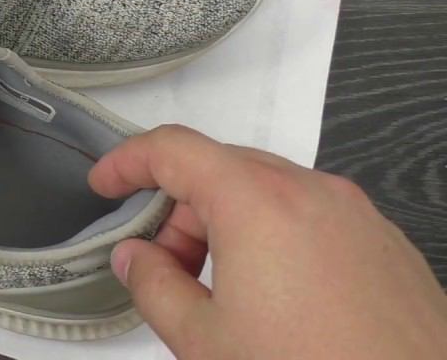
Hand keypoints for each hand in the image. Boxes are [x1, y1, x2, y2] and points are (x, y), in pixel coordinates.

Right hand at [90, 124, 446, 358]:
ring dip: (229, 227)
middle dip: (180, 212)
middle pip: (222, 170)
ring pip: (270, 193)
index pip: (173, 150)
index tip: (106, 184)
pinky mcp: (385, 244)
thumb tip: (137, 259)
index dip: (127, 162)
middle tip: (163, 268)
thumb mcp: (204, 342)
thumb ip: (154, 287)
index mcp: (258, 203)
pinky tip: (276, 300)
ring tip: (221, 294)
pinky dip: (277, 239)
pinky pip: (313, 218)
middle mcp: (312, 193)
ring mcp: (357, 215)